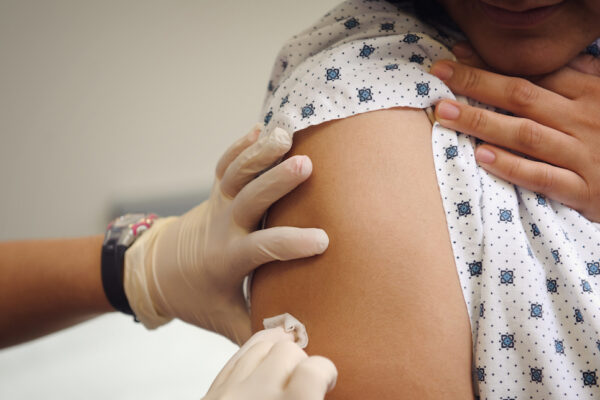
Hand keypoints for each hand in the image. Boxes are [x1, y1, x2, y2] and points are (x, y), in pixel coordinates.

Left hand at [124, 124, 328, 343]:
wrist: (155, 270)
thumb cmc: (194, 296)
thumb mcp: (222, 318)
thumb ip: (255, 329)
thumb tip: (293, 343)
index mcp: (226, 259)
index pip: (262, 248)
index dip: (290, 244)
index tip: (322, 240)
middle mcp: (222, 225)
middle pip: (248, 199)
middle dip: (276, 181)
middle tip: (306, 165)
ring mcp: (217, 204)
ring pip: (235, 172)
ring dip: (260, 152)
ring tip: (287, 132)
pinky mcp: (215, 191)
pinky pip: (225, 163)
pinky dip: (242, 145)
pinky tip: (262, 127)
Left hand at [204, 328, 336, 399]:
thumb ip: (308, 395)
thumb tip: (318, 382)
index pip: (313, 370)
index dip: (324, 370)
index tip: (326, 378)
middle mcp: (254, 397)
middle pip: (285, 350)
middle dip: (298, 358)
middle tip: (303, 374)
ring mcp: (227, 395)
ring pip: (257, 347)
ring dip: (274, 351)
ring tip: (283, 364)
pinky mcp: (208, 397)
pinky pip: (233, 361)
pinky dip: (251, 356)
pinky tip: (259, 363)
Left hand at [429, 43, 599, 221]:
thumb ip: (576, 77)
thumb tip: (538, 58)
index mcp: (588, 92)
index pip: (532, 73)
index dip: (492, 64)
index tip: (457, 54)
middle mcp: (583, 120)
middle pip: (522, 97)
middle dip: (477, 83)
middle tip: (438, 74)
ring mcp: (583, 155)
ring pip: (526, 135)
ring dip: (482, 122)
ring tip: (446, 113)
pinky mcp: (584, 190)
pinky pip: (543, 177)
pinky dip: (512, 167)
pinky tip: (482, 157)